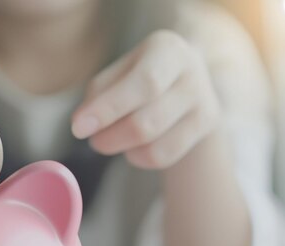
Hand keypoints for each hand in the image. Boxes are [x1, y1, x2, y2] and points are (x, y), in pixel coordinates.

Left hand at [71, 30, 220, 169]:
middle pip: (146, 122)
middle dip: (110, 137)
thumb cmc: (138, 78)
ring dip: (121, 147)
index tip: (78, 129)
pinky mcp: (207, 126)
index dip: (107, 109)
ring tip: (111, 138)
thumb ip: (97, 95)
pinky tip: (133, 147)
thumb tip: (81, 123)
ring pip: (153, 144)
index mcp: (165, 48)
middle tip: (92, 140)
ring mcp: (204, 101)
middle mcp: (191, 72)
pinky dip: (138, 157)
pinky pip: (162, 157)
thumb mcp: (117, 76)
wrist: (185, 88)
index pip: (142, 84)